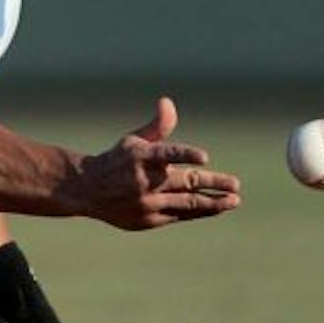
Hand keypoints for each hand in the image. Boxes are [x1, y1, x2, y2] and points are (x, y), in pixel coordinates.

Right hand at [62, 97, 241, 229]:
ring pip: (187, 203)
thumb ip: (158, 126)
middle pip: (186, 182)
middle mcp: (144, 181)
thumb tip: (167, 102)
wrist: (87, 191)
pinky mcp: (147, 220)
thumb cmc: (117, 161)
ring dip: (213, 202)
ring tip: (233, 200)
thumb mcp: (134, 141)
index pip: (166, 154)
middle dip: (213, 183)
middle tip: (236, 184)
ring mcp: (146, 203)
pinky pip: (179, 215)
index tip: (204, 157)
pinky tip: (215, 208)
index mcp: (141, 157)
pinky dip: (198, 211)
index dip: (185, 155)